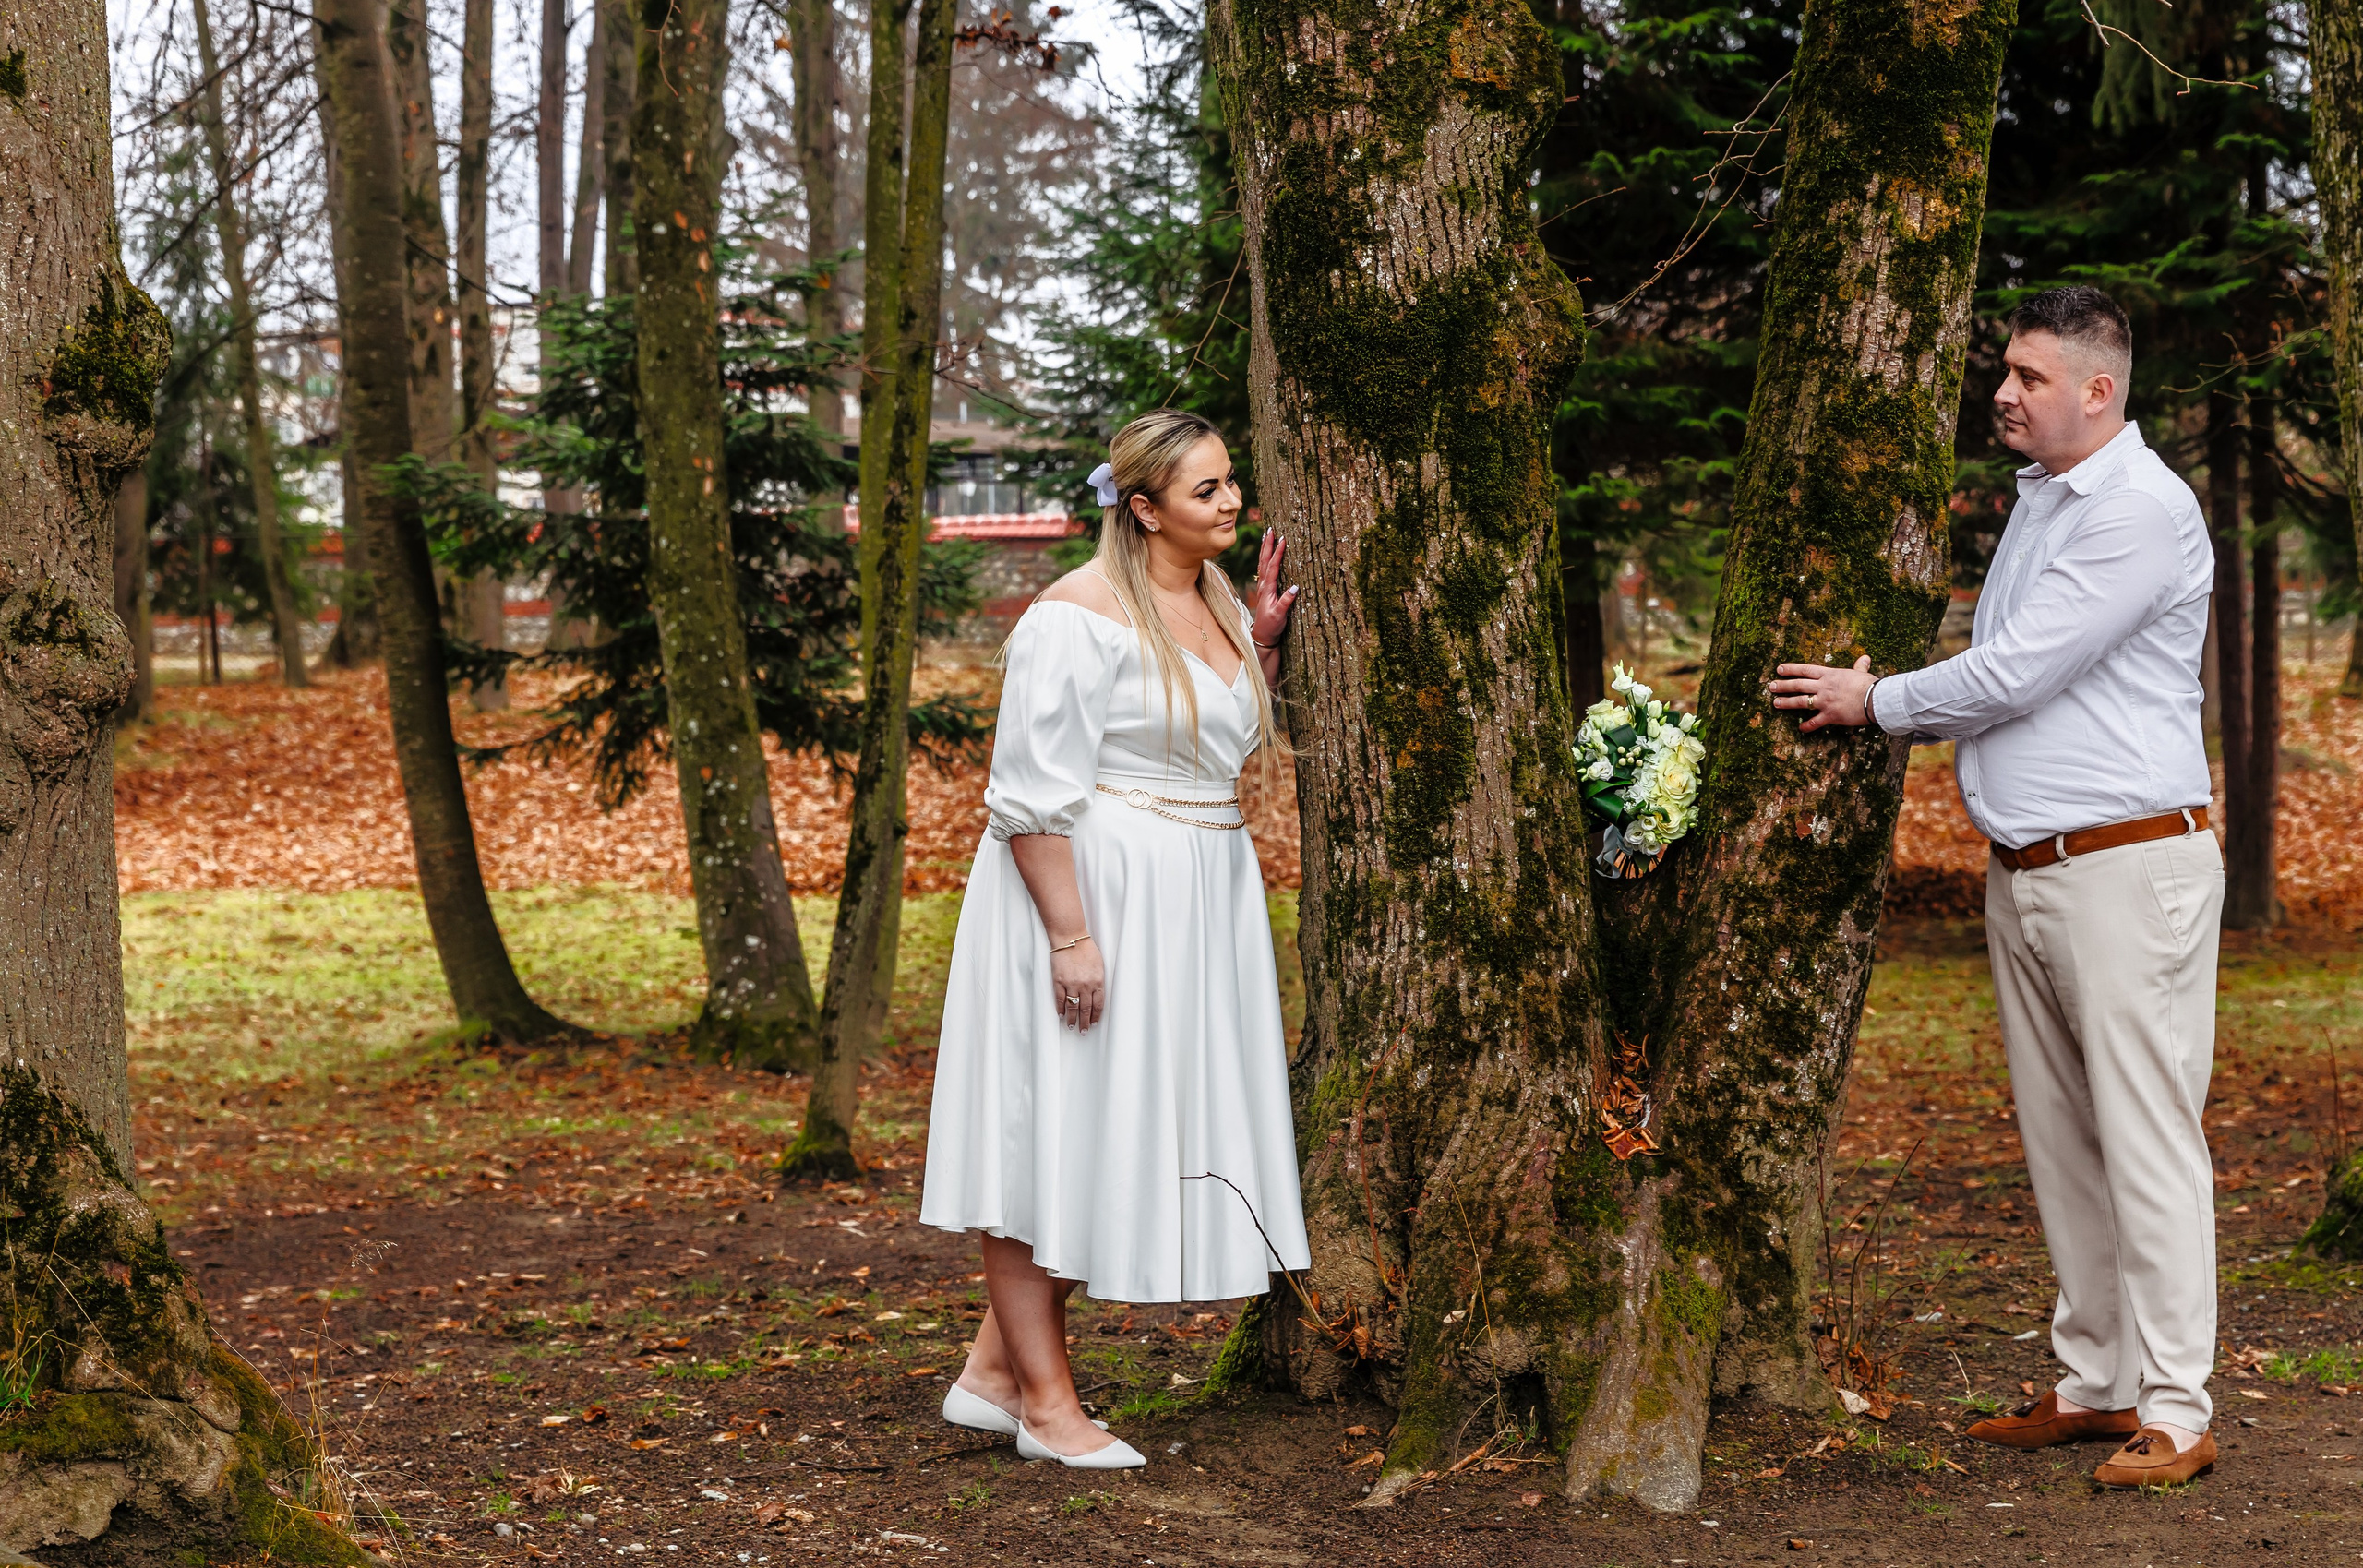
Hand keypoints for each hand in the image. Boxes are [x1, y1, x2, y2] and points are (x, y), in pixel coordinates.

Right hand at [1050, 937, 1104, 1031]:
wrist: (1070, 938)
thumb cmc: (1086, 949)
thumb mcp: (1100, 965)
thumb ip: (1099, 980)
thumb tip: (1097, 994)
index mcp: (1097, 981)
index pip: (1098, 1004)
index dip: (1095, 1016)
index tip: (1093, 1023)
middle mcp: (1085, 985)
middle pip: (1085, 1009)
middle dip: (1084, 1022)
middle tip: (1083, 1031)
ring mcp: (1071, 984)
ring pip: (1072, 1007)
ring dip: (1072, 1019)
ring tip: (1071, 1027)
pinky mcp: (1058, 981)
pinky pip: (1059, 999)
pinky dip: (1060, 1008)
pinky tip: (1061, 1015)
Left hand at [1247, 529, 1300, 647]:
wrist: (1262, 635)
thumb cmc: (1272, 626)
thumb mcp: (1280, 616)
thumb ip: (1286, 602)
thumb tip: (1295, 587)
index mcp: (1268, 589)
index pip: (1273, 566)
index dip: (1278, 552)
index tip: (1283, 539)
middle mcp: (1264, 585)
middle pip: (1264, 560)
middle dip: (1268, 544)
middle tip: (1270, 529)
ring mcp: (1263, 586)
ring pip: (1263, 563)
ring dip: (1265, 548)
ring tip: (1267, 535)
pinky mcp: (1265, 589)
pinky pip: (1264, 569)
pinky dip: (1265, 558)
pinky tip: (1266, 552)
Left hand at [1770, 654, 1874, 732]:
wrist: (1875, 699)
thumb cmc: (1870, 685)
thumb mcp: (1861, 673)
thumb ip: (1860, 667)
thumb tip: (1865, 658)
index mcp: (1830, 675)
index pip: (1806, 670)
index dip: (1791, 669)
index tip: (1779, 669)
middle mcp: (1824, 687)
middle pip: (1798, 685)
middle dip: (1783, 685)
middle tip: (1771, 686)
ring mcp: (1825, 701)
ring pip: (1801, 702)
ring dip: (1786, 703)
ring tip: (1775, 703)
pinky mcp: (1830, 715)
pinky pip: (1815, 722)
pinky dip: (1807, 726)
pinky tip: (1800, 728)